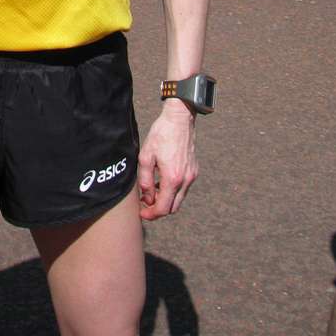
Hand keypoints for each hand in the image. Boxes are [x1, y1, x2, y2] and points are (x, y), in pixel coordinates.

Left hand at [138, 101, 198, 219]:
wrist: (179, 120)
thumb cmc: (161, 135)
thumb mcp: (146, 157)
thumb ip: (144, 180)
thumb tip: (147, 197)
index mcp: (173, 178)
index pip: (163, 208)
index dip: (151, 214)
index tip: (142, 213)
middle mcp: (185, 180)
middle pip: (173, 207)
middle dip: (158, 209)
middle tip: (145, 204)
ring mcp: (191, 176)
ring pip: (179, 199)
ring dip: (166, 200)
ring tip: (151, 191)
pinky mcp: (194, 170)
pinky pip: (183, 188)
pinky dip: (172, 191)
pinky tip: (161, 181)